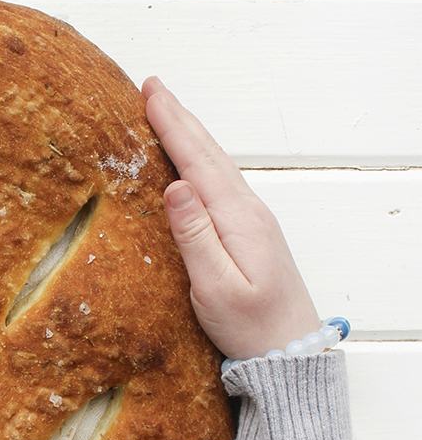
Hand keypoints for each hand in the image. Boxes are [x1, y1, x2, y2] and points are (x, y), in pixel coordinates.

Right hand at [143, 77, 318, 359]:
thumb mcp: (215, 288)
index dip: (172, 126)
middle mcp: (249, 211)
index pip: (198, 161)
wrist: (290, 353)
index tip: (150, 94)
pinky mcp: (251, 233)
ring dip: (191, 135)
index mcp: (238, 219)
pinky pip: (221, 182)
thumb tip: (175, 187)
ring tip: (167, 112)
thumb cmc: (250, 327)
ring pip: (217, 165)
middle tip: (152, 86)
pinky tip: (192, 160)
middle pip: (209, 154)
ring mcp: (253, 220)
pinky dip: (201, 160)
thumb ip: (195, 236)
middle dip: (180, 118)